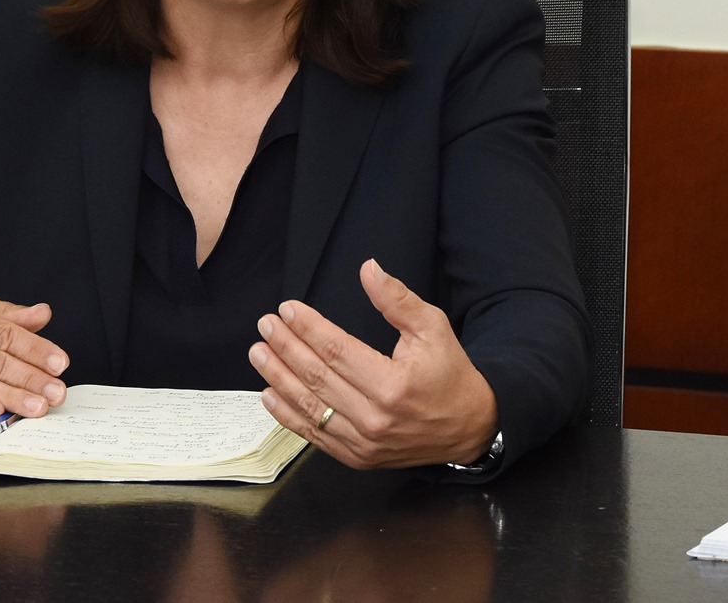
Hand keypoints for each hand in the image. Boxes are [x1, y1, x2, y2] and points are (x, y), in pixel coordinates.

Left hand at [249, 259, 498, 469]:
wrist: (469, 428)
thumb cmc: (450, 374)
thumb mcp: (433, 328)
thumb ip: (397, 299)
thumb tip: (368, 269)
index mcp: (393, 384)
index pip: (337, 350)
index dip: (308, 328)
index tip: (288, 309)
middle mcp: (374, 417)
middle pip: (317, 377)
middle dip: (286, 348)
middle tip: (266, 325)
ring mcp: (363, 442)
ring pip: (309, 406)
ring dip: (278, 378)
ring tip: (258, 353)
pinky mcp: (357, 458)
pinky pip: (314, 435)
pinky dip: (287, 415)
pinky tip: (269, 394)